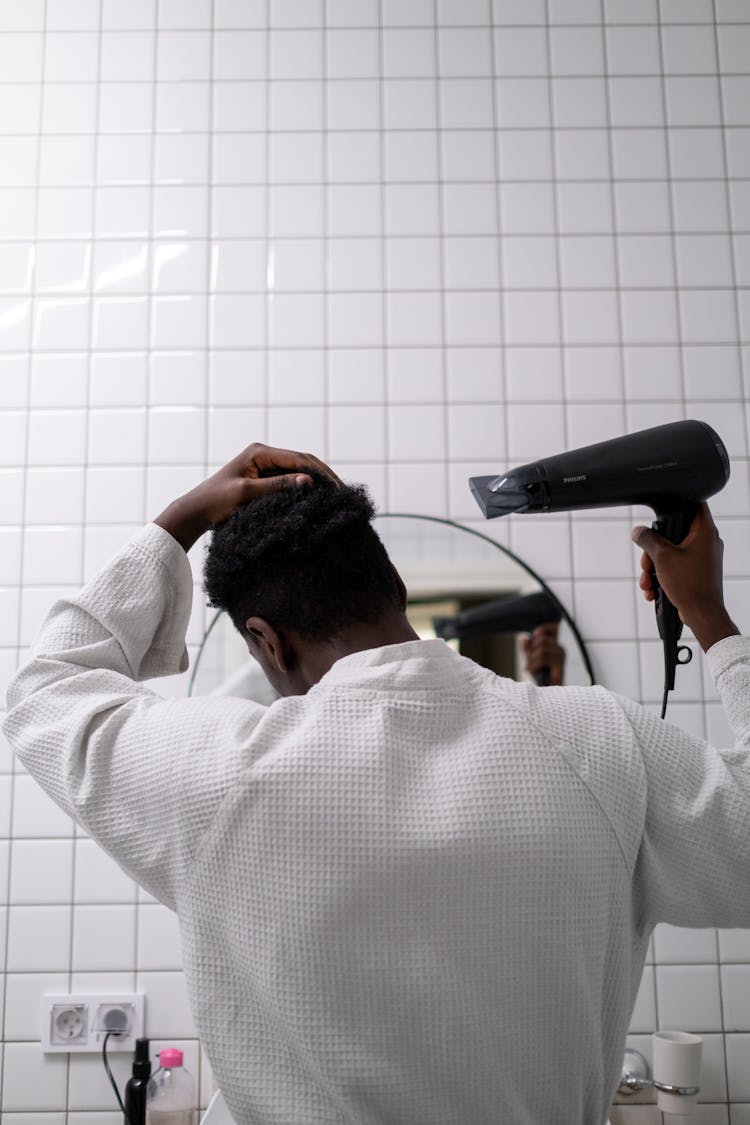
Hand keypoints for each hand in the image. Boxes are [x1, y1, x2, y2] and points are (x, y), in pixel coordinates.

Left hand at [154, 443, 341, 551]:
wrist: (195, 512)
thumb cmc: (216, 502)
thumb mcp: (247, 494)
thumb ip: (277, 486)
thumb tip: (308, 480)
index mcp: (260, 452)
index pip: (300, 458)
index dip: (321, 473)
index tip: (337, 488)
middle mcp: (264, 455)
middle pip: (303, 462)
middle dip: (324, 476)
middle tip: (343, 493)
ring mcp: (265, 466)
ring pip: (299, 471)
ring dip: (317, 482)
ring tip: (336, 497)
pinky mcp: (264, 479)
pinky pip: (290, 481)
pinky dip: (305, 489)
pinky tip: (317, 500)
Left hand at [521, 622, 565, 685]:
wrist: (547, 694)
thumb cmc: (540, 677)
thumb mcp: (530, 659)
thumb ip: (528, 648)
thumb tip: (525, 638)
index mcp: (554, 645)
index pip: (553, 627)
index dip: (542, 629)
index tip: (535, 635)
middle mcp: (560, 649)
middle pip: (541, 639)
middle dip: (531, 651)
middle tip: (529, 662)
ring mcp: (561, 657)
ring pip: (542, 649)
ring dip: (532, 660)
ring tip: (531, 669)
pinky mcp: (560, 666)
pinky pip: (543, 658)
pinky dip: (534, 665)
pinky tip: (533, 671)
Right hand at [631, 501, 738, 651]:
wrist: (702, 614)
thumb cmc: (691, 586)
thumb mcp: (662, 557)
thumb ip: (648, 540)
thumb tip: (638, 531)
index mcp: (704, 532)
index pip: (694, 504)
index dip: (677, 505)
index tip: (663, 515)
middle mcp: (706, 542)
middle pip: (674, 533)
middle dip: (653, 550)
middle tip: (647, 563)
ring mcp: (701, 558)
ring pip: (671, 553)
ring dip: (654, 568)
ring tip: (648, 582)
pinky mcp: (696, 572)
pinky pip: (675, 567)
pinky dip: (662, 576)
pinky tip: (654, 590)